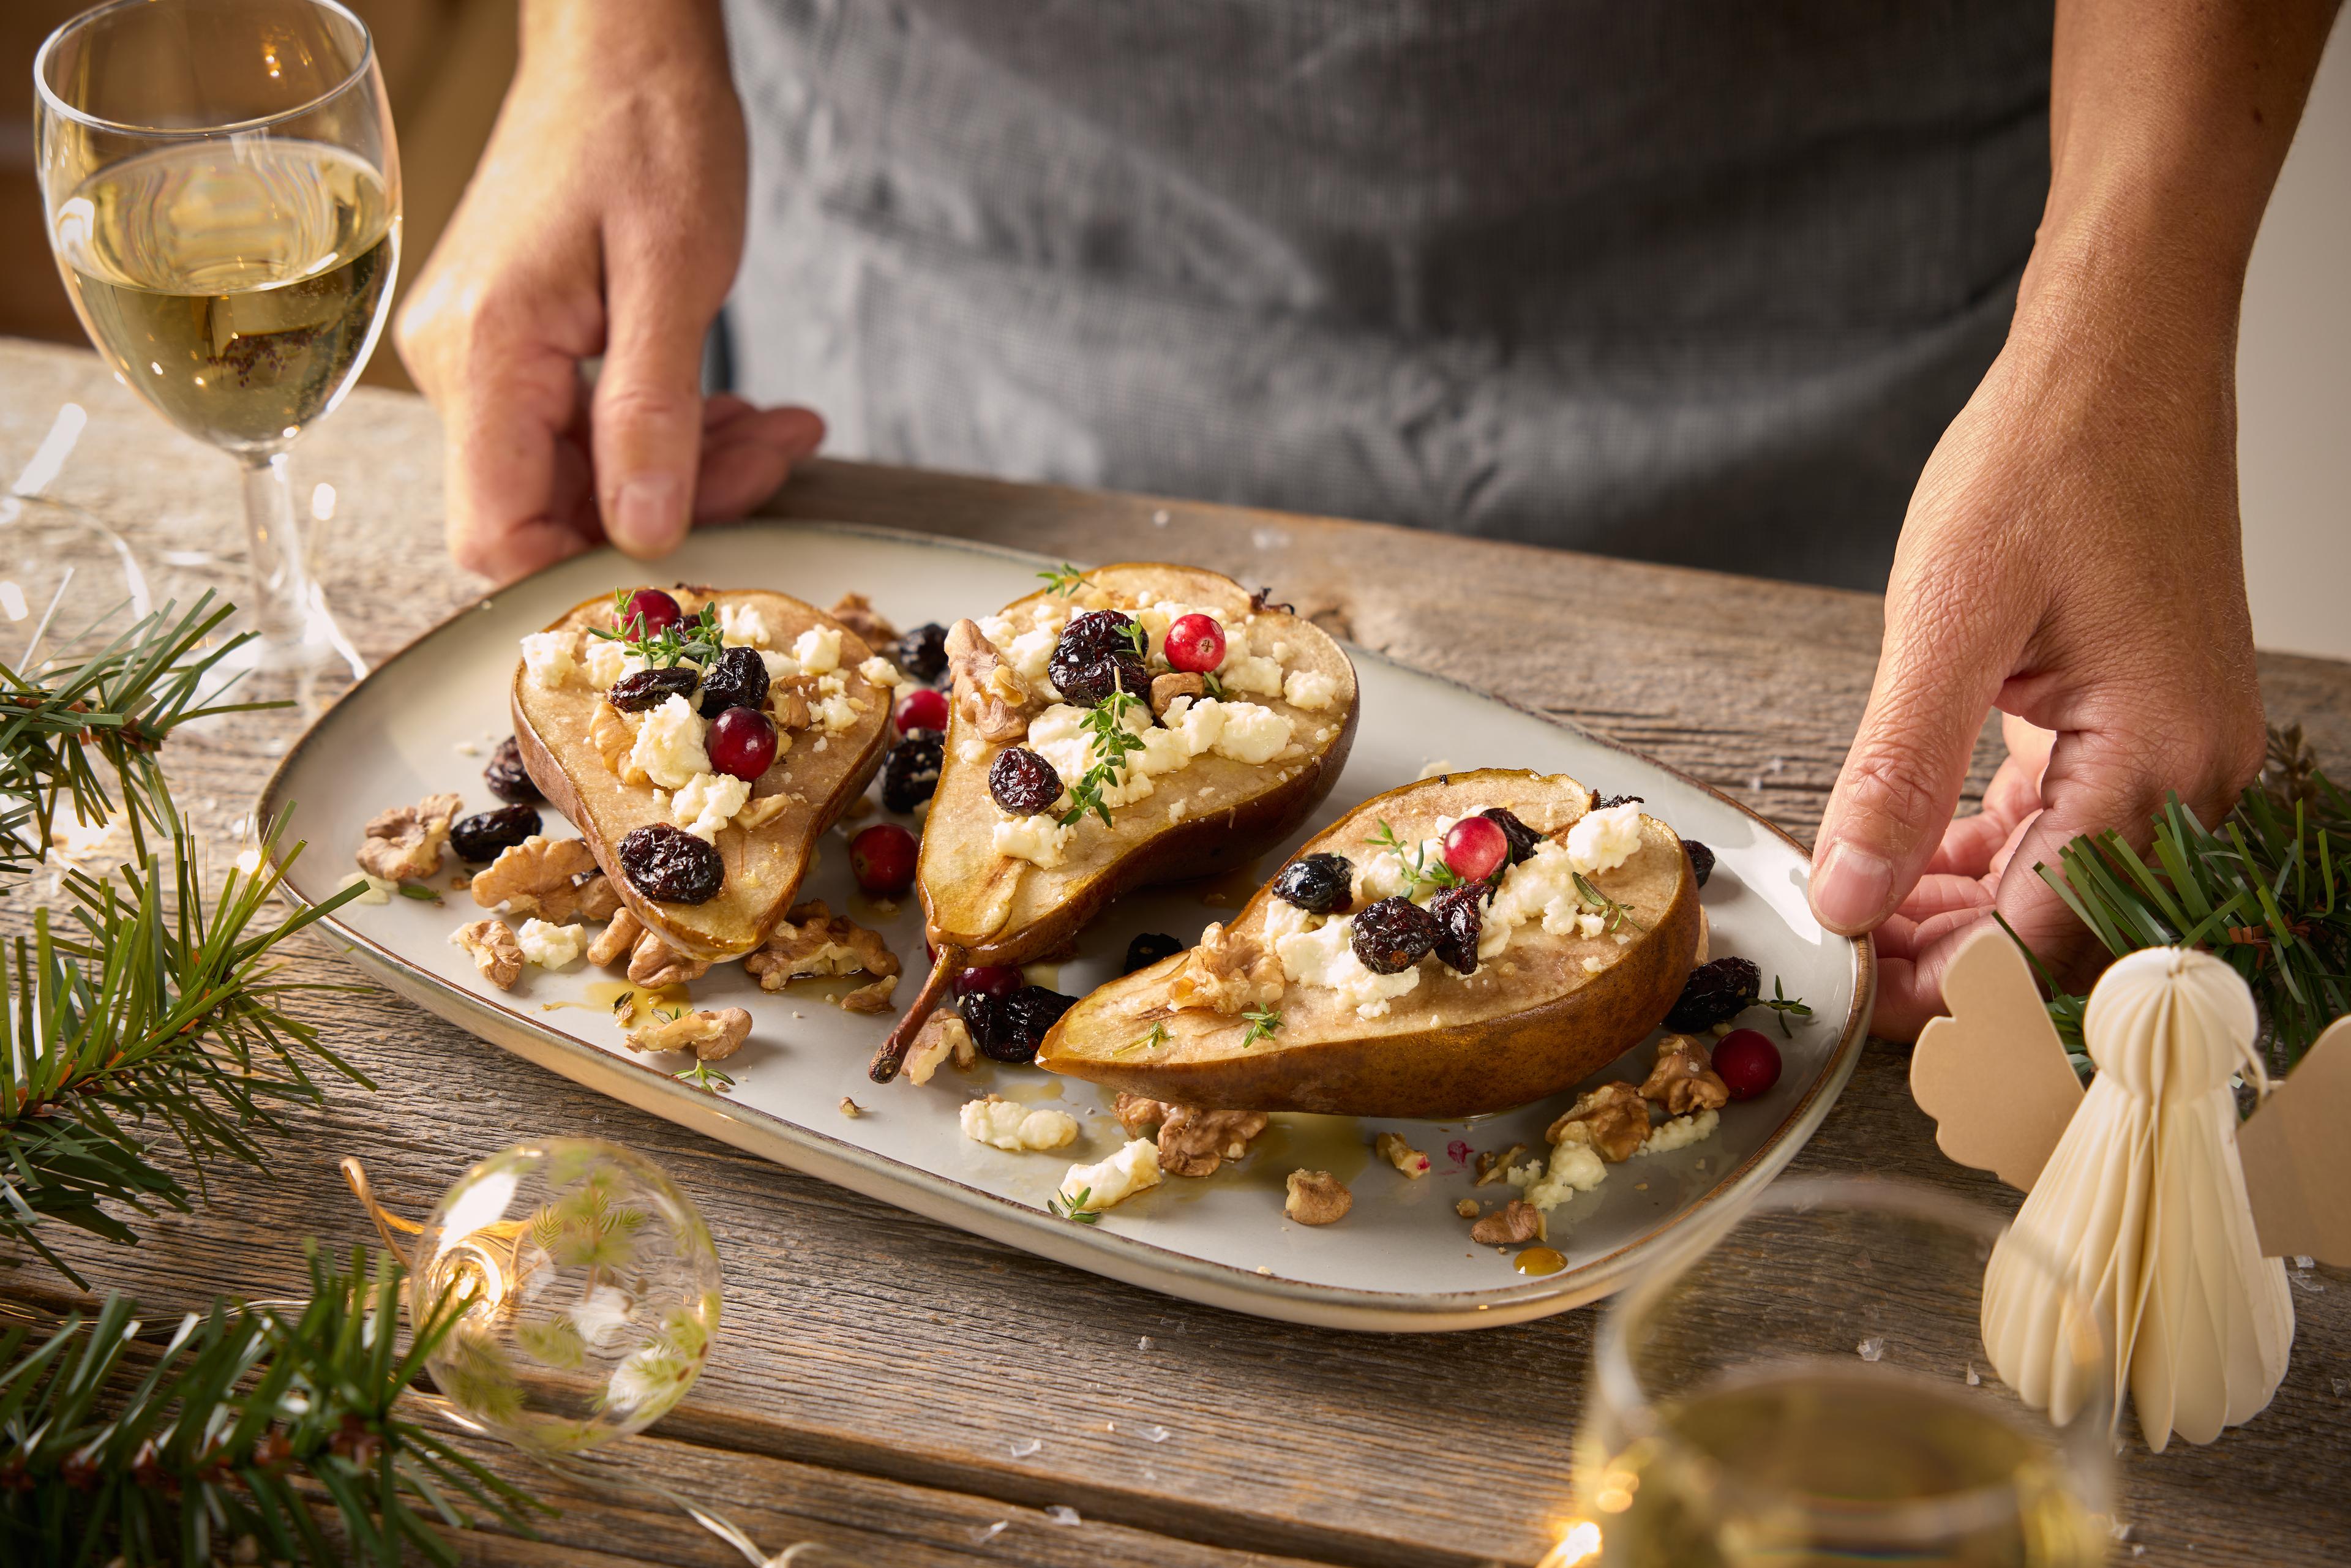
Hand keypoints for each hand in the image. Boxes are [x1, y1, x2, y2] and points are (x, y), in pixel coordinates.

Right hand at [394, 0, 822, 583]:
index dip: (584, 575)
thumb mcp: (674, 272)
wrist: (619, 42)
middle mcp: (461, 367)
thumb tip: (644, 534)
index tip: (689, 558)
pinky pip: (587, 431)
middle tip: (779, 456)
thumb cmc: (646, 125)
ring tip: (780, 431)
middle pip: (553, 511)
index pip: (494, 536)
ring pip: (582, 478)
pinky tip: (736, 413)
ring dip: (690, 468)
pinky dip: (668, 431)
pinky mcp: (516, 350)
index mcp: (485, 353)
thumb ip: (653, 412)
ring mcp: (484, 361)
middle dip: (677, 504)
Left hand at [1809, 278, 2265, 1039]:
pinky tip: (1918, 856)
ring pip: (2065, 884)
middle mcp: (2189, 773)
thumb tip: (1847, 896)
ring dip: (1966, 911)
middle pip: (2066, 928)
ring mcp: (2174, 751)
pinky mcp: (2142, 723)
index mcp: (2156, 759)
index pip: (2046, 935)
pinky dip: (1992, 854)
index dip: (1944, 987)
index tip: (1853, 994)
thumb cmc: (2050, 462)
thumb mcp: (1948, 620)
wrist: (2119, 361)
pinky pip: (2070, 828)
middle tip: (1845, 957)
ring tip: (1864, 907)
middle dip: (1953, 960)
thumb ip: (1897, 774)